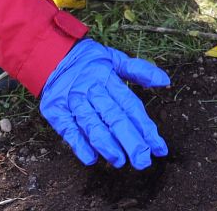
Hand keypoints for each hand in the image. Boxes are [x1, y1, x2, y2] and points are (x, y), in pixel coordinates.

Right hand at [40, 39, 169, 168]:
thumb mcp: (115, 59)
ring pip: (92, 124)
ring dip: (106, 144)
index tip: (159, 147)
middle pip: (113, 117)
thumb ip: (139, 70)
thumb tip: (165, 81)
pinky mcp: (56, 111)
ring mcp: (72, 100)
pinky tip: (91, 158)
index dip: (145, 127)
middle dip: (129, 140)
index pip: (130, 105)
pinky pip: (68, 129)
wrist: (51, 54)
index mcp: (107, 77)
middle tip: (142, 160)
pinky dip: (79, 144)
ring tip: (120, 161)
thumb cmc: (88, 61)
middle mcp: (91, 89)